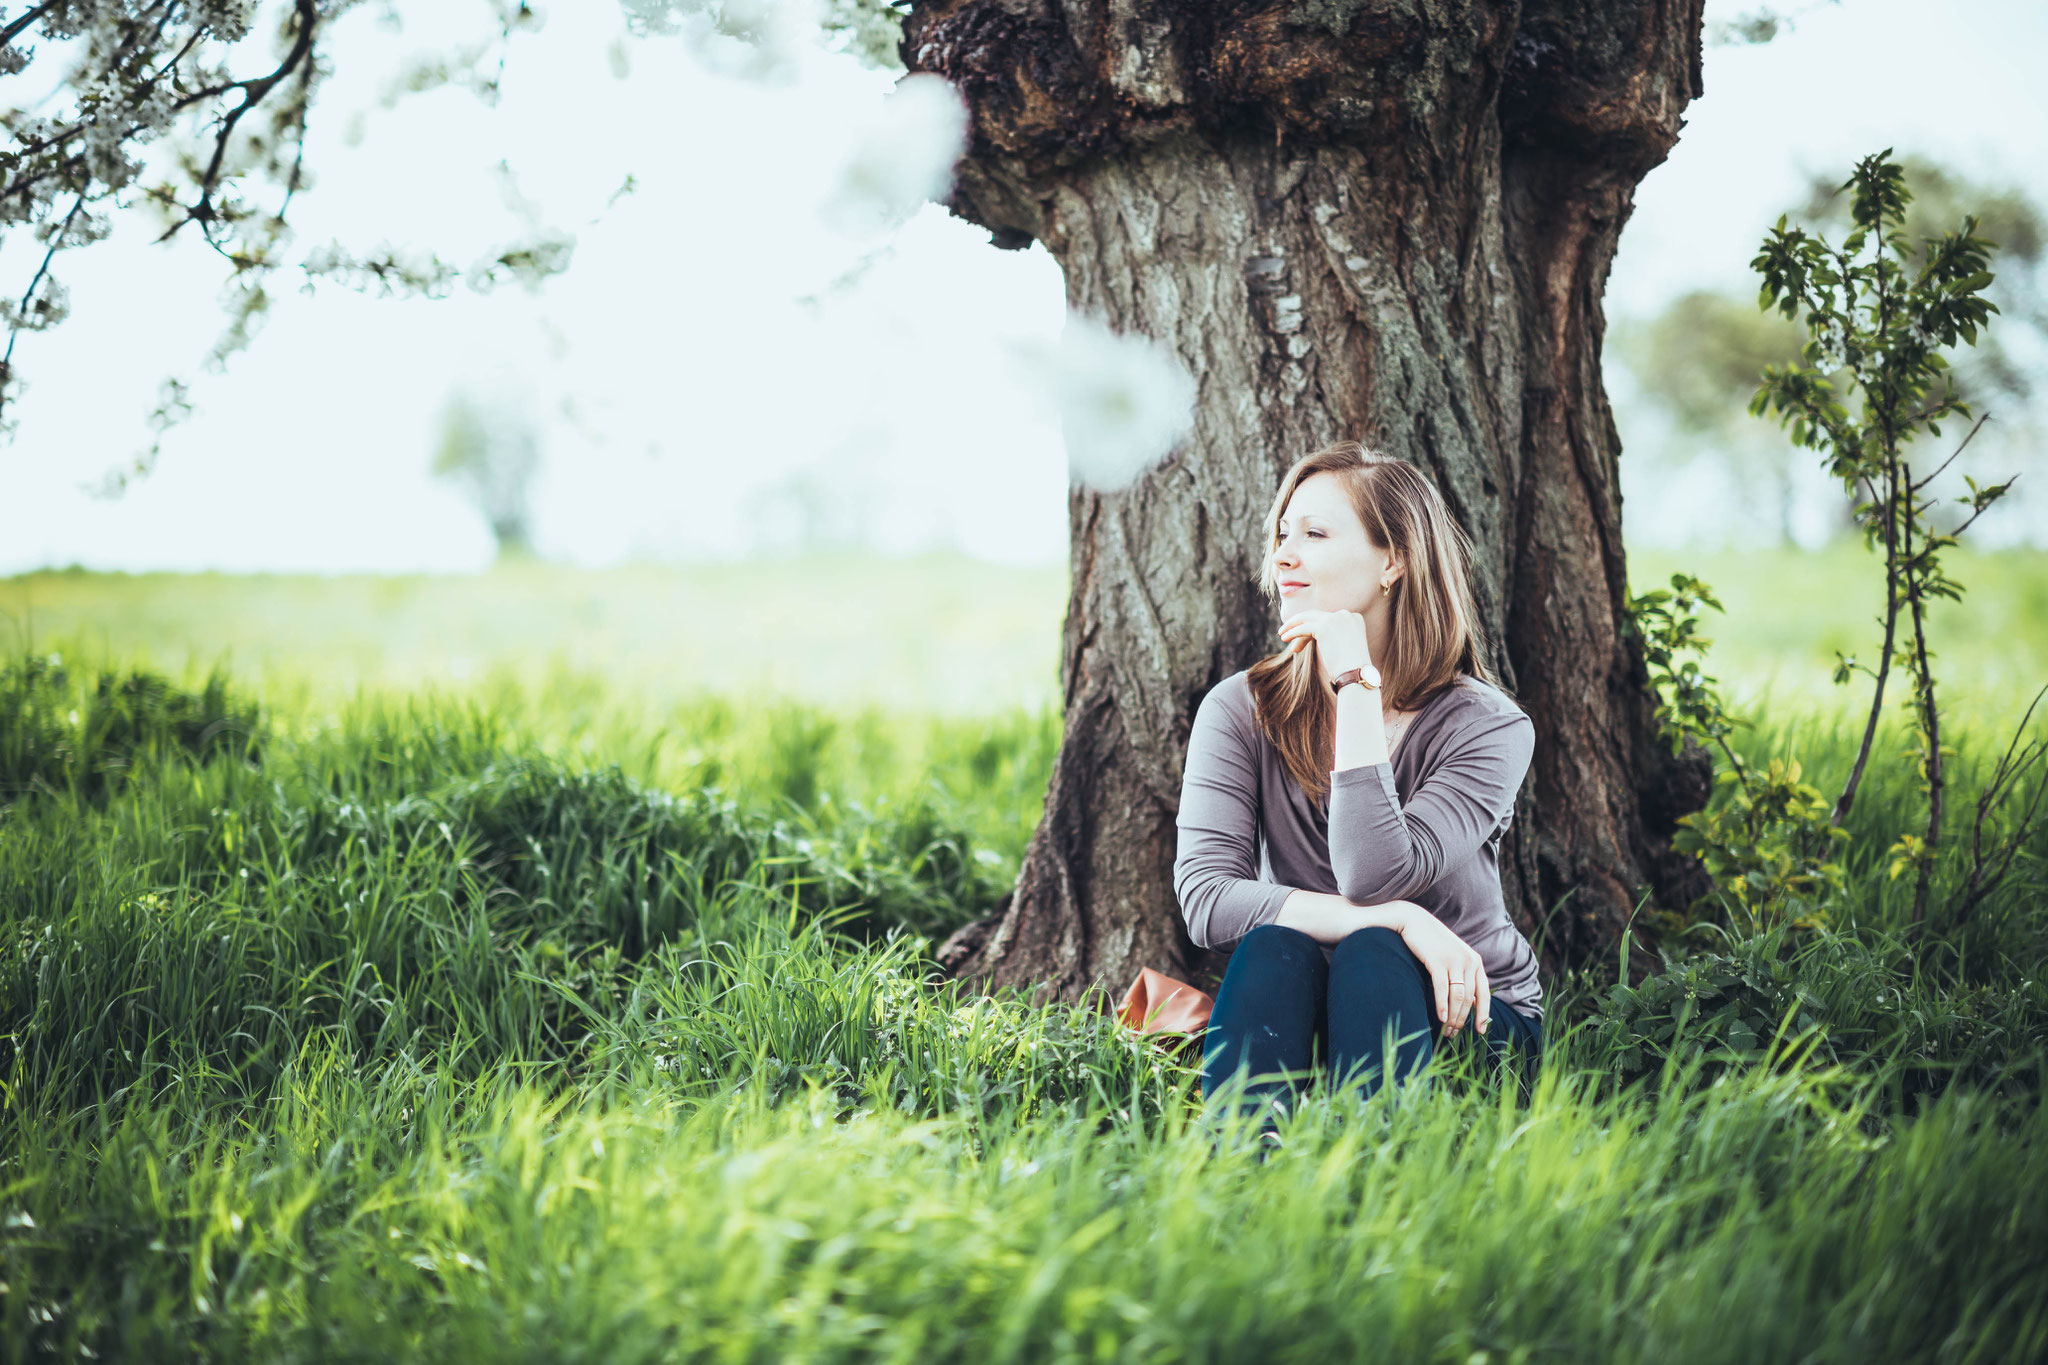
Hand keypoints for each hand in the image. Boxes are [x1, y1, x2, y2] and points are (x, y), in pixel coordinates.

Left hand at [1277, 608, 1371, 685]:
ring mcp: (1335, 619)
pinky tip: (1284, 638)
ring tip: (1282, 635)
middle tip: (1288, 634)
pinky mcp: (1324, 627)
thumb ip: (1337, 638)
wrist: (1358, 674)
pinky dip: (1292, 632)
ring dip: (1293, 626)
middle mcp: (1346, 615)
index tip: (1303, 640)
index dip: (1313, 628)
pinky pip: (1303, 628)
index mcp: (1354, 618)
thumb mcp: (1347, 648)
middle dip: (1301, 624)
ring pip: (1308, 618)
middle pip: (1317, 617)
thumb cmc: (1353, 669)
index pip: (1328, 619)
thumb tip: (1321, 638)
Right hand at [1390, 903, 1489, 1037]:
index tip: (1480, 1031)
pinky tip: (1440, 1017)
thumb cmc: (1432, 942)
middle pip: (1469, 999)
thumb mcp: (1453, 957)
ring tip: (1445, 1030)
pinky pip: (1443, 988)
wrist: (1414, 921)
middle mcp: (1468, 961)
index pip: (1484, 993)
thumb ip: (1462, 975)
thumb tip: (1469, 1003)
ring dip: (1452, 1017)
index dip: (1483, 1014)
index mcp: (1475, 961)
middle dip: (1462, 1020)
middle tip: (1452, 1034)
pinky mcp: (1438, 960)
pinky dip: (1442, 1005)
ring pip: (1458, 996)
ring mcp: (1454, 960)